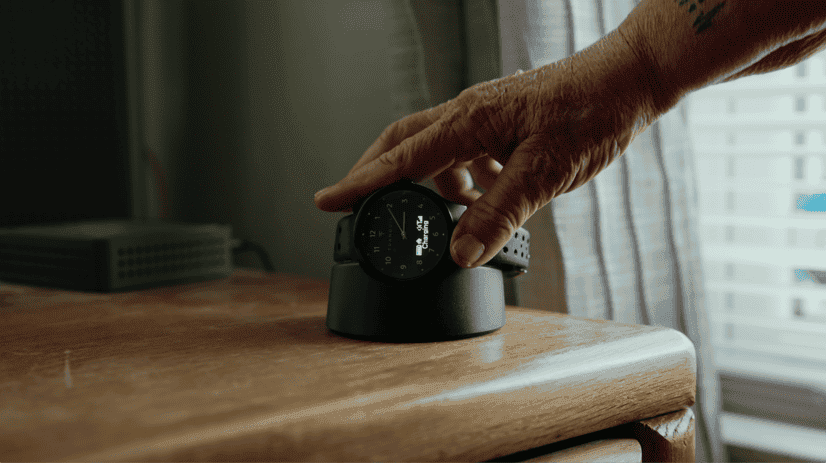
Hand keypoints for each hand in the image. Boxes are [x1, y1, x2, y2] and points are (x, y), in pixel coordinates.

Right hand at [314, 28, 661, 268]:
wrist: (627, 82)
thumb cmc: (591, 114)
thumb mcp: (544, 173)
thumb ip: (499, 213)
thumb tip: (461, 252)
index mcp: (471, 120)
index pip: (402, 157)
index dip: (362, 183)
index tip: (327, 201)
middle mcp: (470, 113)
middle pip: (404, 144)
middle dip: (377, 177)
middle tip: (360, 210)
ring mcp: (485, 117)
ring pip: (436, 151)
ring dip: (429, 185)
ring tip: (442, 219)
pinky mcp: (502, 124)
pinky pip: (466, 153)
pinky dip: (463, 181)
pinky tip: (483, 199)